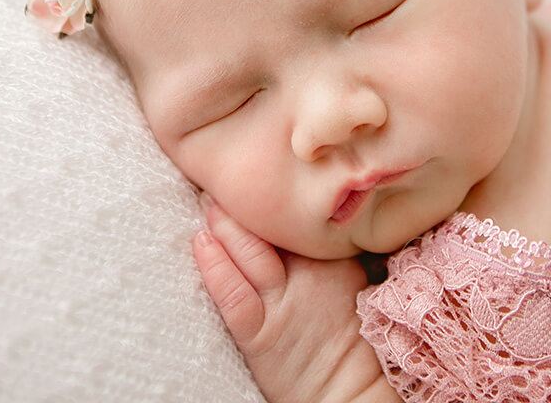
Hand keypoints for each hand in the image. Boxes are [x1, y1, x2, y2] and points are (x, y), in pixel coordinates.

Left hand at [193, 195, 401, 402]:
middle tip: (222, 177)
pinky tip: (201, 243)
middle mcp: (309, 274)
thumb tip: (295, 215)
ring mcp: (284, 303)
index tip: (256, 170)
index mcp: (332, 257)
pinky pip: (233, 294)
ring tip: (207, 199)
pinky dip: (214, 266)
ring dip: (224, 222)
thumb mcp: (348, 279)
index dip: (272, 192)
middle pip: (270, 225)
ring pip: (249, 251)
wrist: (350, 393)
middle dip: (242, 199)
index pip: (296, 214)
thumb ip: (326, 247)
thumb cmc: (348, 336)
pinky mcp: (260, 334)